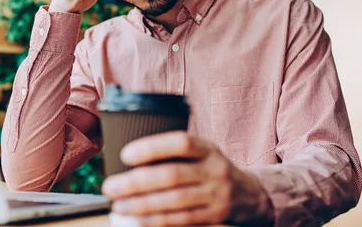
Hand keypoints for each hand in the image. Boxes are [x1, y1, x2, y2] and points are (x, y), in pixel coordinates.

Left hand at [101, 132, 270, 225]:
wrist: (250, 195)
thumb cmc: (212, 169)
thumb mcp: (203, 153)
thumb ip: (176, 153)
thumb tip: (129, 158)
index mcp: (209, 148)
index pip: (181, 143)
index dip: (152, 147)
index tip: (125, 154)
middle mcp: (215, 170)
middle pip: (173, 175)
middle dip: (136, 182)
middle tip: (111, 186)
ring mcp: (217, 196)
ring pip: (175, 202)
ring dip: (142, 205)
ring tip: (118, 205)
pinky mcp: (216, 217)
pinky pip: (182, 221)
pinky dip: (156, 221)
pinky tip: (137, 220)